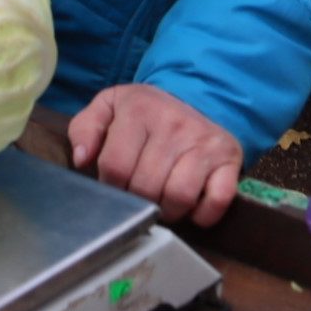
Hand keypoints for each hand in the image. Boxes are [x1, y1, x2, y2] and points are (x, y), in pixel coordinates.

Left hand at [68, 83, 243, 226]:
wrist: (198, 96)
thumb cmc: (147, 112)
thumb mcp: (110, 106)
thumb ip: (85, 128)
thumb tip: (81, 159)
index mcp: (139, 109)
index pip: (115, 167)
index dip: (111, 186)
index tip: (116, 185)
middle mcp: (174, 124)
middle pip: (146, 187)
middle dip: (138, 199)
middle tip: (139, 194)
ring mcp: (204, 142)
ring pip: (178, 197)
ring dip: (167, 211)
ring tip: (162, 201)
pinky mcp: (228, 158)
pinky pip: (216, 200)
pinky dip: (202, 214)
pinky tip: (191, 206)